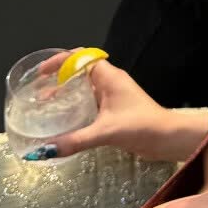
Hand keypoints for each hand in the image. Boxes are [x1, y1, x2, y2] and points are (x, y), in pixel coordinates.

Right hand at [41, 56, 196, 161]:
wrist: (169, 138)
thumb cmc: (142, 126)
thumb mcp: (106, 132)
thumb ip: (75, 140)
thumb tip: (44, 150)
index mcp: (110, 77)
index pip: (81, 57)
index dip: (60, 60)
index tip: (41, 72)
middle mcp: (111, 82)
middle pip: (80, 71)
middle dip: (59, 78)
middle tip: (38, 90)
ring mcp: (114, 96)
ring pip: (85, 88)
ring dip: (67, 93)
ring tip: (45, 104)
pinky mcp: (115, 110)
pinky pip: (91, 103)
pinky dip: (76, 106)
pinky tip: (64, 120)